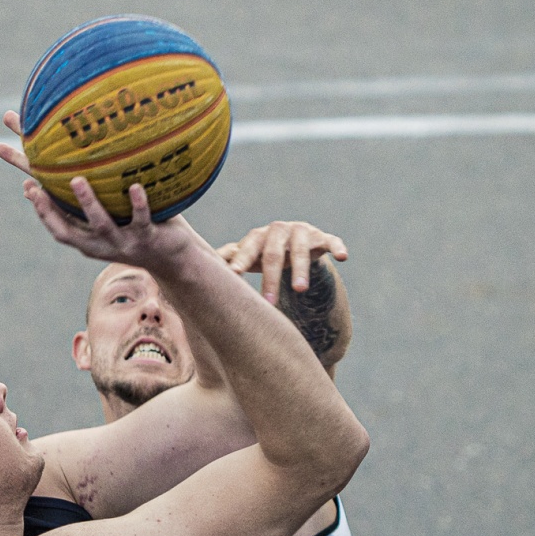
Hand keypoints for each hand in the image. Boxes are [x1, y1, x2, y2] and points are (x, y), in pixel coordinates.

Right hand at [0, 111, 196, 268]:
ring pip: (100, 226)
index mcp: (88, 240)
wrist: (175, 260)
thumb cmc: (137, 229)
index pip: (56, 226)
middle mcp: (101, 245)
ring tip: (77, 180)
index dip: (39, 209)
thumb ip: (91, 202)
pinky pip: (141, 220)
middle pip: (68, 231)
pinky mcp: (148, 238)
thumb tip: (71, 172)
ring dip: (87, 203)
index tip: (26, 185)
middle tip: (34, 185)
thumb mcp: (112, 219)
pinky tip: (134, 186)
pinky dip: (137, 203)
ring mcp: (124, 242)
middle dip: (49, 210)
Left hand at [215, 220, 348, 303]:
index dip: (241, 262)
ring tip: (299, 290)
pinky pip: (331, 240)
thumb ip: (227, 262)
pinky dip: (337, 246)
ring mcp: (302, 232)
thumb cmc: (264, 254)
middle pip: (274, 255)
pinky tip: (344, 257)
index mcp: (257, 238)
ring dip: (301, 270)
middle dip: (271, 279)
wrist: (296, 243)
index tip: (234, 276)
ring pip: (302, 250)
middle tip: (269, 304)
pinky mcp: (322, 237)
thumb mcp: (248, 258)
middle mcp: (278, 231)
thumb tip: (190, 269)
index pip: (247, 250)